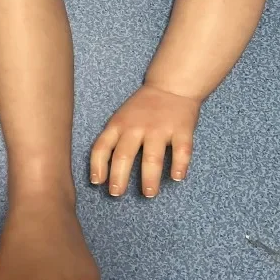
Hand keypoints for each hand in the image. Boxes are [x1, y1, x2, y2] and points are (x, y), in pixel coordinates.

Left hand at [89, 83, 201, 197]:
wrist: (170, 86)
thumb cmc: (141, 108)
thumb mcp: (120, 118)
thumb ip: (113, 139)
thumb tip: (101, 172)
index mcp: (119, 124)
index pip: (102, 146)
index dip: (97, 165)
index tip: (97, 182)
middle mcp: (137, 127)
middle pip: (124, 154)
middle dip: (119, 176)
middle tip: (117, 193)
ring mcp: (160, 129)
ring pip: (152, 157)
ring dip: (149, 177)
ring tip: (149, 193)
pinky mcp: (181, 130)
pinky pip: (181, 151)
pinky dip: (179, 166)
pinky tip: (176, 178)